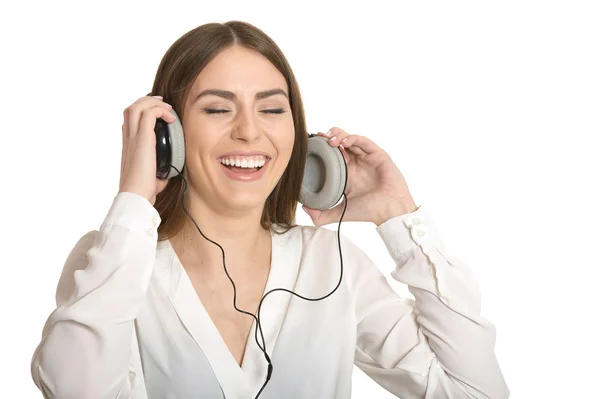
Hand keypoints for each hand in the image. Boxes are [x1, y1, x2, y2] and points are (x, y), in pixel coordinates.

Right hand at [118, 95, 175, 204]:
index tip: (158, 112)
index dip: (143, 111)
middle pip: (132, 108)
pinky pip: (149, 114)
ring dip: (153, 103)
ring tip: (168, 108)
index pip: (131, 119)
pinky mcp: (142, 138)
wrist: (136, 194)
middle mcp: (129, 138)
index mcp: (129, 144)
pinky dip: (161, 111)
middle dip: (147, 101)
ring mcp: (133, 137)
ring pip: (137, 106)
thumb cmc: (144, 188)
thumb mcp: (153, 175)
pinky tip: (171, 119)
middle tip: (163, 104)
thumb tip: (167, 172)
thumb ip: (159, 169)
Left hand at [302, 127, 417, 225]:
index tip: (311, 146)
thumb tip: (304, 208)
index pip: (332, 154)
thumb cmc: (369, 211)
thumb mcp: (340, 212)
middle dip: (328, 137)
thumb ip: (321, 214)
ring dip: (338, 135)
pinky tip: (343, 142)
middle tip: (318, 139)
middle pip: (339, 142)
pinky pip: (363, 141)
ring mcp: (367, 157)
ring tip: (329, 140)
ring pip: (350, 138)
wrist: (389, 211)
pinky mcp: (377, 154)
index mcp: (347, 173)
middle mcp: (356, 163)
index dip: (321, 148)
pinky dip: (352, 138)